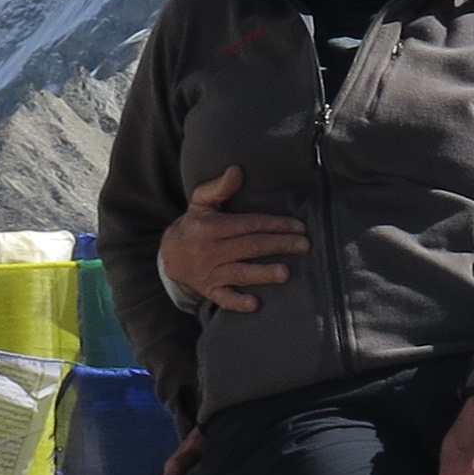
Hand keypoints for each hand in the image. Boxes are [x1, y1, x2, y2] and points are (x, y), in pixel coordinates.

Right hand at [162, 165, 309, 313]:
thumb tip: (237, 170)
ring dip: (263, 273)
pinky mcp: (209, 291)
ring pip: (240, 273)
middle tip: (304, 245)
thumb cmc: (193, 226)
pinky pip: (223, 298)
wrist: (168, 257)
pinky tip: (254, 304)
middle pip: (250, 247)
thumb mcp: (200, 204)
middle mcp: (210, 250)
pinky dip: (237, 302)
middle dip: (279, 245)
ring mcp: (209, 273)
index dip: (274, 224)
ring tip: (286, 273)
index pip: (248, 224)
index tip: (298, 226)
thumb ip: (218, 187)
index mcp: (209, 227)